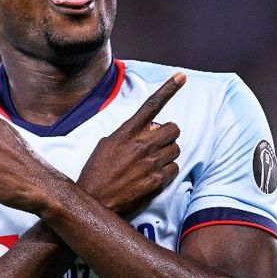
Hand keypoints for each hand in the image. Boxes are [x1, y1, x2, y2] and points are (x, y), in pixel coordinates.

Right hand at [78, 73, 184, 215]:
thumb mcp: (105, 145)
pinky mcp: (157, 181)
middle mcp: (141, 145)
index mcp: (126, 132)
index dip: (169, 89)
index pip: (151, 105)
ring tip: (152, 162)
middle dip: (169, 134)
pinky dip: (167, 171)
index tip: (182, 76)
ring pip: (176, 149)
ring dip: (168, 153)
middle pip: (173, 129)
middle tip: (159, 142)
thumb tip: (143, 131)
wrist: (95, 201)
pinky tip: (153, 176)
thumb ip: (125, 135)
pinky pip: (174, 169)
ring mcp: (151, 163)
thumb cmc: (97, 172)